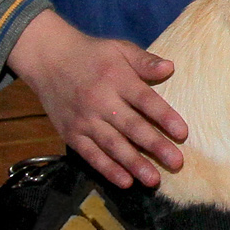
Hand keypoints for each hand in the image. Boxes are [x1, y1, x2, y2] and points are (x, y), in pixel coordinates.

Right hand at [7, 9, 184, 186]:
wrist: (46, 59)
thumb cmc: (90, 54)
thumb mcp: (118, 48)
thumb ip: (144, 61)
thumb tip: (170, 68)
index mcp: (116, 79)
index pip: (145, 100)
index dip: (164, 117)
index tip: (183, 133)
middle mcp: (100, 101)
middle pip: (132, 127)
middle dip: (155, 146)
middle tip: (176, 163)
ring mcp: (84, 120)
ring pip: (113, 145)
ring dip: (134, 164)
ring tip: (153, 180)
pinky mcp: (71, 134)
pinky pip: (91, 155)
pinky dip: (108, 169)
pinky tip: (125, 182)